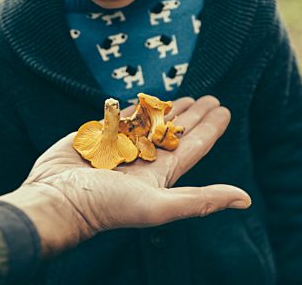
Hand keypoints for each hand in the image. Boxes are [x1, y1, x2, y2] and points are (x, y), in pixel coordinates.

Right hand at [0, 96, 250, 256]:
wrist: (56, 199)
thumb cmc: (106, 206)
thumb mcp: (158, 205)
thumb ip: (201, 200)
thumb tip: (244, 199)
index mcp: (161, 174)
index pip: (194, 145)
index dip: (211, 128)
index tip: (224, 109)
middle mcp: (144, 159)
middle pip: (176, 131)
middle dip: (194, 115)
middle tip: (209, 97)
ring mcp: (121, 147)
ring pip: (151, 122)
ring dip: (168, 110)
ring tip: (184, 97)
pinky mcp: (99, 137)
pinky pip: (123, 118)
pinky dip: (136, 109)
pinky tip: (146, 102)